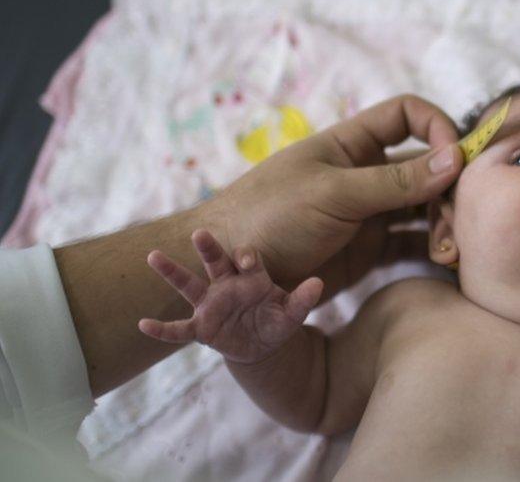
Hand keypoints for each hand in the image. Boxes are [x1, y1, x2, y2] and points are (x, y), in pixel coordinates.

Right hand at [138, 229, 323, 364]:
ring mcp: (210, 305)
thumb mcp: (292, 313)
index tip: (245, 260)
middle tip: (199, 233)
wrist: (263, 345)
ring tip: (153, 255)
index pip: (247, 259)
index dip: (246, 257)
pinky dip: (162, 329)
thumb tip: (318, 284)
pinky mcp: (201, 328)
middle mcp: (226, 285)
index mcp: (251, 277)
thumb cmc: (276, 320)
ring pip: (189, 285)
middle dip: (208, 248)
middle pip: (215, 261)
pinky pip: (179, 329)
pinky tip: (143, 325)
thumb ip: (303, 300)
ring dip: (172, 271)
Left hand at [198, 94, 461, 296]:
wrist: (230, 274)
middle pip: (427, 166)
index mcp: (352, 144)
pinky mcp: (370, 251)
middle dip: (450, 187)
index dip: (437, 127)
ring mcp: (370, 214)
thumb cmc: (269, 218)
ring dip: (445, 222)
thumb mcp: (334, 194)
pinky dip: (433, 250)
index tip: (457, 158)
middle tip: (462, 219)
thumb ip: (395, 180)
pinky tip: (447, 263)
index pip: (407, 115)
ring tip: (450, 250)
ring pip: (425, 207)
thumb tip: (456, 158)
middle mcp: (367, 174)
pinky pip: (413, 243)